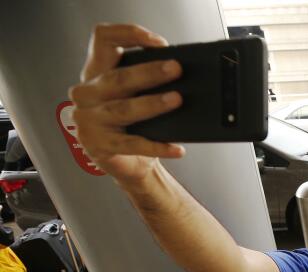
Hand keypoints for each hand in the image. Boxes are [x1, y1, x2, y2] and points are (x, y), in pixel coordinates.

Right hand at [69, 24, 184, 185]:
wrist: (127, 162)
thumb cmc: (132, 124)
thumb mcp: (135, 95)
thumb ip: (147, 81)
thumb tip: (180, 73)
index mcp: (96, 73)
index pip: (103, 39)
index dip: (129, 34)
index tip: (158, 42)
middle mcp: (87, 94)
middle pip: (118, 77)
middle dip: (149, 72)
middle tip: (175, 69)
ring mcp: (89, 121)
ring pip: (123, 109)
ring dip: (152, 104)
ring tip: (176, 100)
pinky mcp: (100, 146)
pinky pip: (133, 145)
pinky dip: (158, 146)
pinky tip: (176, 148)